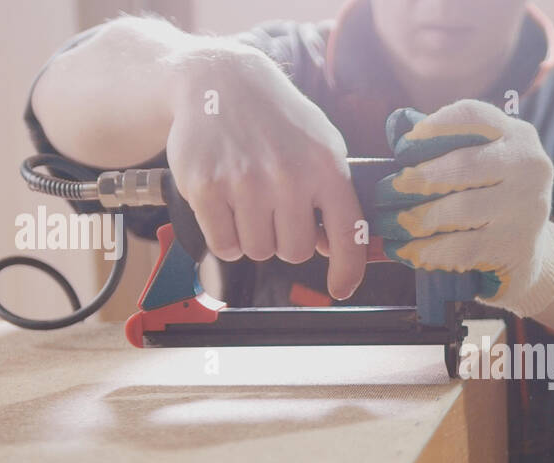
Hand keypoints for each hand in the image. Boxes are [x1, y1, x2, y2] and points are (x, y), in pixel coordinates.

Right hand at [165, 45, 366, 297]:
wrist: (220, 83)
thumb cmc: (278, 121)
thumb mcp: (321, 146)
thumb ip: (333, 197)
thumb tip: (330, 248)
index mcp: (326, 167)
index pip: (347, 235)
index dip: (347, 270)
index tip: (341, 288)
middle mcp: (288, 176)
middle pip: (294, 252)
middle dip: (285, 239)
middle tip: (274, 209)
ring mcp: (244, 182)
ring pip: (257, 251)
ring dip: (253, 237)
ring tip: (249, 200)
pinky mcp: (206, 187)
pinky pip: (223, 245)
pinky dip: (225, 236)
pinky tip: (226, 205)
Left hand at [370, 100, 553, 316]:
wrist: (529, 254)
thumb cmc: (490, 200)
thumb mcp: (478, 166)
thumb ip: (445, 146)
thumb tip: (397, 126)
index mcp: (516, 136)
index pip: (473, 115)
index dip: (434, 127)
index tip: (402, 147)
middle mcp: (529, 166)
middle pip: (464, 164)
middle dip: (419, 178)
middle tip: (386, 191)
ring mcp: (528, 207)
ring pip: (461, 209)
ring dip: (418, 218)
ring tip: (391, 225)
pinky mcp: (518, 246)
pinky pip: (463, 247)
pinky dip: (429, 251)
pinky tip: (407, 251)